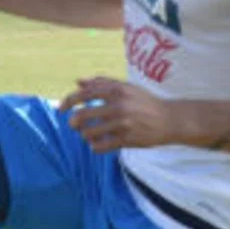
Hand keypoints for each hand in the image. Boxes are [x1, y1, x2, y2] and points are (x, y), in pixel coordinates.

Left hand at [60, 77, 174, 152]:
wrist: (169, 119)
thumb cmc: (145, 102)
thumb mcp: (126, 87)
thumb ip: (102, 83)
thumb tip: (78, 82)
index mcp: (117, 91)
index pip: (85, 94)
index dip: (68, 101)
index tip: (60, 108)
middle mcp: (119, 106)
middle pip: (83, 115)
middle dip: (73, 122)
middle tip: (74, 125)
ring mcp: (123, 124)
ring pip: (89, 132)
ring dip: (85, 135)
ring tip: (90, 134)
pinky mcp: (127, 139)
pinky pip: (100, 146)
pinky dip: (94, 146)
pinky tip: (97, 144)